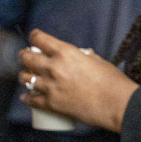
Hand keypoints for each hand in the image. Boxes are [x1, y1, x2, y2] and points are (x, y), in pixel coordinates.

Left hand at [18, 30, 137, 132]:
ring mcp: (50, 86)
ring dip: (24, 76)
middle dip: (24, 56)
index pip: (39, 39)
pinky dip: (27, 98)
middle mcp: (53, 67)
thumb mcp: (97, 61)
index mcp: (65, 53)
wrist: (116, 104)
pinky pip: (32, 100)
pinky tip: (26, 97)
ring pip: (24, 78)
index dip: (34, 36)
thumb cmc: (111, 80)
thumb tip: (82, 53)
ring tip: (26, 76)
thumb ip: (85, 56)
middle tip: (26, 57)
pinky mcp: (51, 104)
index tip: (33, 37)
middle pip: (26, 58)